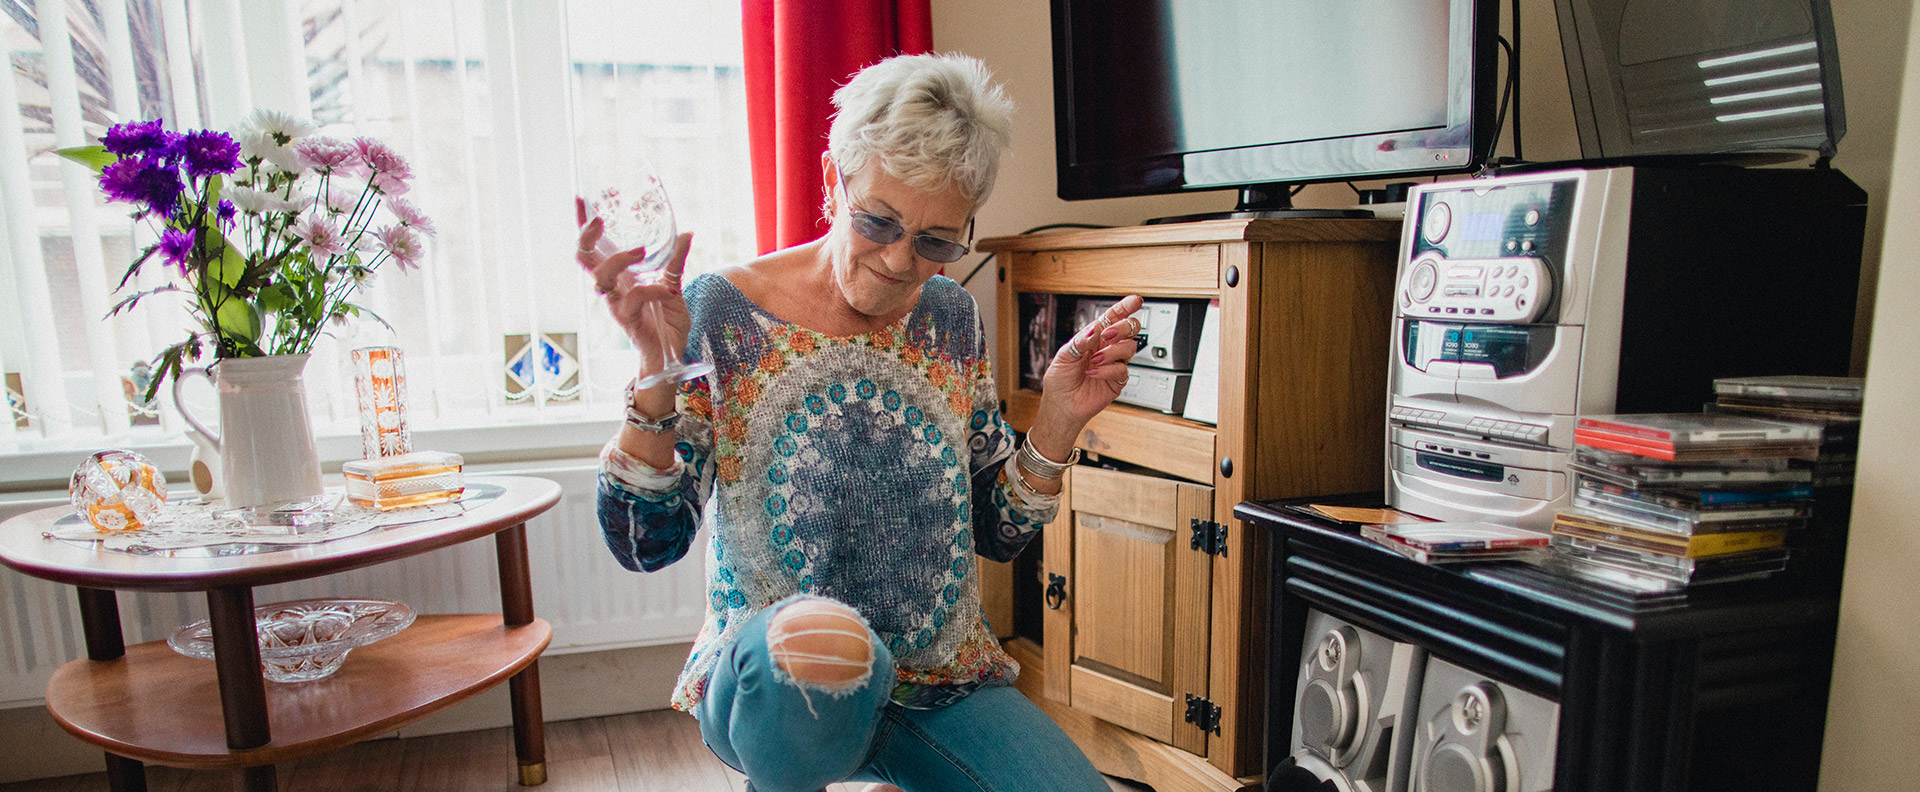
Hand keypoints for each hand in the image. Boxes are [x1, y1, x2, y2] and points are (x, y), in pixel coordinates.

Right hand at [575, 196, 692, 388]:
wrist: (672, 355)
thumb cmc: (666, 320)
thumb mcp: (673, 283)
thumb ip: (676, 260)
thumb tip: (686, 232)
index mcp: (619, 276)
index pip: (594, 248)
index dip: (584, 227)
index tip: (581, 199)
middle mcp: (613, 288)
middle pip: (585, 260)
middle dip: (586, 238)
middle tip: (600, 220)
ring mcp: (618, 304)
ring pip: (601, 279)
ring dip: (618, 261)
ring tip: (640, 251)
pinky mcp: (629, 321)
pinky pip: (632, 300)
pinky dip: (649, 290)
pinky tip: (663, 290)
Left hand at [1030, 295, 1144, 453]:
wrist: (1062, 405)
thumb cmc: (1060, 380)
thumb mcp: (1063, 356)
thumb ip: (1080, 341)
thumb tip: (1095, 329)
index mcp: (1093, 337)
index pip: (1112, 318)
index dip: (1124, 308)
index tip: (1135, 301)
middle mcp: (1106, 348)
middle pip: (1129, 329)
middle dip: (1123, 328)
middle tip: (1108, 336)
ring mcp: (1113, 363)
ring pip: (1129, 347)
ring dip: (1112, 351)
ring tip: (1094, 360)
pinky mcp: (1117, 380)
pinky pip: (1122, 369)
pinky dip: (1107, 370)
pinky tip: (1094, 373)